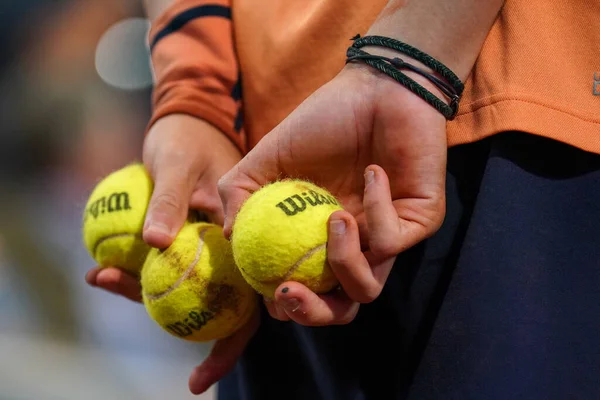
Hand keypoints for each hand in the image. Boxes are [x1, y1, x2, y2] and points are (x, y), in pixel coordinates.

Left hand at [86, 114, 254, 393]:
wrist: (189, 117)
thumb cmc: (188, 137)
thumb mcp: (176, 164)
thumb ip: (168, 202)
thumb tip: (155, 244)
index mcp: (245, 240)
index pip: (244, 306)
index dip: (226, 347)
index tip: (196, 381)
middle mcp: (230, 250)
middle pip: (207, 300)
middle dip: (165, 314)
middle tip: (115, 290)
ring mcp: (207, 244)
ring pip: (179, 281)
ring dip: (139, 287)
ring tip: (101, 274)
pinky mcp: (186, 235)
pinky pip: (162, 261)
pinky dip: (133, 265)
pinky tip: (103, 263)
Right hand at [219, 64, 447, 325]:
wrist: (378, 88)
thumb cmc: (324, 122)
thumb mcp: (268, 156)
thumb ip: (241, 192)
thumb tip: (229, 235)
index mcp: (317, 238)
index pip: (306, 290)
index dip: (287, 304)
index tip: (270, 290)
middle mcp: (354, 245)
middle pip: (339, 309)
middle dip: (312, 314)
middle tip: (288, 293)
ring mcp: (387, 236)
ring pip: (367, 288)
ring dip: (342, 260)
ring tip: (333, 217)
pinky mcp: (420, 222)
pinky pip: (393, 240)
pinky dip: (376, 209)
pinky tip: (372, 172)